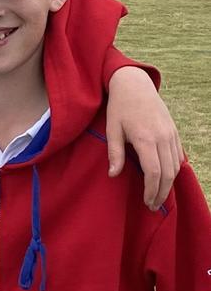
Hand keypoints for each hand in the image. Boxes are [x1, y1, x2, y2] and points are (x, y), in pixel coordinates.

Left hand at [106, 66, 183, 210]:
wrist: (135, 85)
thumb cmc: (119, 107)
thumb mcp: (112, 129)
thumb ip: (114, 153)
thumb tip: (113, 175)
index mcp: (146, 138)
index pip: (153, 172)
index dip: (151, 190)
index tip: (145, 202)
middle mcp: (163, 138)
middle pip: (167, 173)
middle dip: (161, 193)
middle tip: (152, 206)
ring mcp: (171, 135)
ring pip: (176, 166)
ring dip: (169, 184)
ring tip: (158, 196)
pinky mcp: (174, 132)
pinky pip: (178, 156)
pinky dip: (174, 171)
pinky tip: (165, 179)